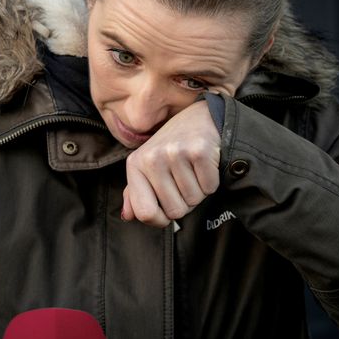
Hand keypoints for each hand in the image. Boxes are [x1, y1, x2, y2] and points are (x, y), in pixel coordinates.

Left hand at [121, 100, 220, 227]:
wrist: (201, 118)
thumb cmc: (173, 147)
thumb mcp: (148, 166)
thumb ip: (135, 193)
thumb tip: (127, 216)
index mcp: (135, 165)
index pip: (144, 213)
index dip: (159, 220)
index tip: (166, 211)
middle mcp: (152, 158)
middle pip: (175, 211)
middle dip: (184, 203)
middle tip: (184, 181)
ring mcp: (175, 153)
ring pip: (194, 200)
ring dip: (198, 191)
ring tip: (193, 170)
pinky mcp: (199, 151)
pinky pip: (210, 188)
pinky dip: (211, 182)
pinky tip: (205, 166)